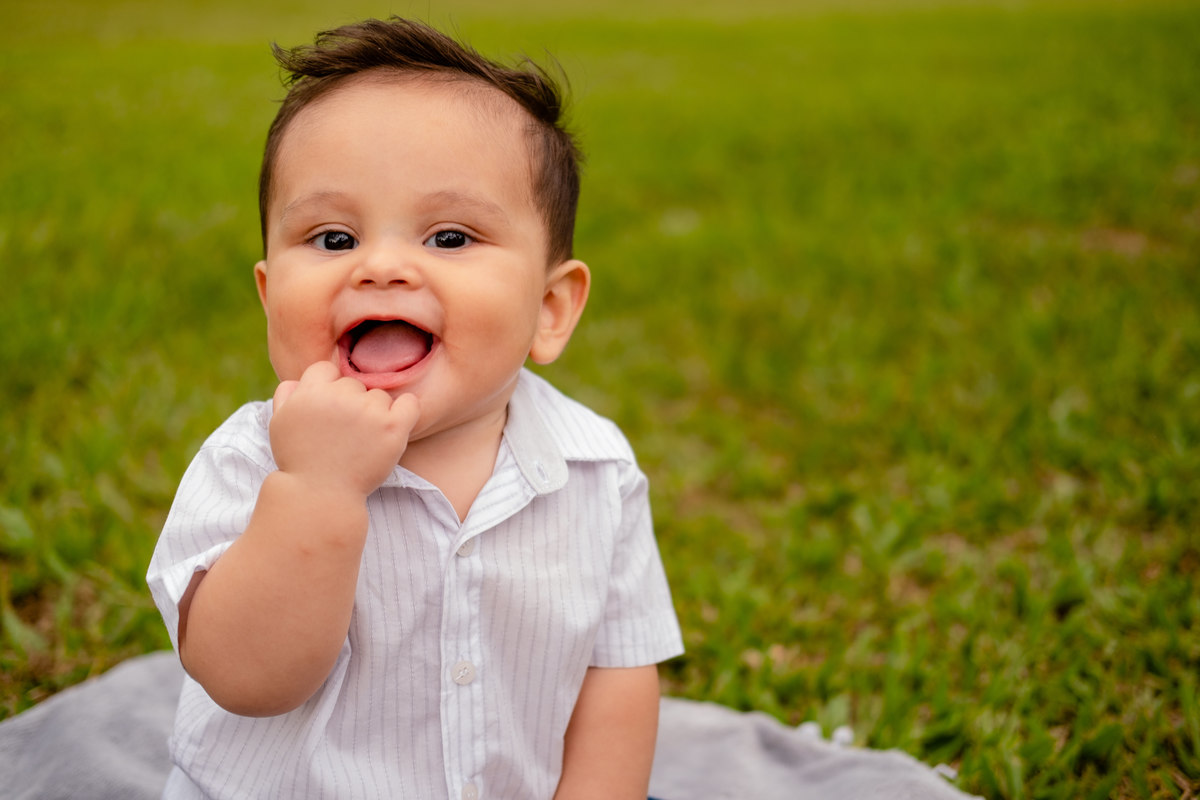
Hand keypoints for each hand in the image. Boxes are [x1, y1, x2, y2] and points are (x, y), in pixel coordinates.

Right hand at [269, 361, 419, 497]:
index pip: (327, 370)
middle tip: (345, 433)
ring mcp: (368, 411)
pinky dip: (406, 411)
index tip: (329, 413)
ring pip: (380, 396)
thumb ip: (286, 395)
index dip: (327, 390)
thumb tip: (299, 379)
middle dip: (351, 404)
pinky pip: (410, 404)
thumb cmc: (299, 461)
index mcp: (310, 392)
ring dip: (375, 413)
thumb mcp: (280, 424)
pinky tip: (395, 427)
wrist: (320, 496)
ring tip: (362, 441)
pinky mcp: (392, 427)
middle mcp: (340, 396)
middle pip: (355, 384)